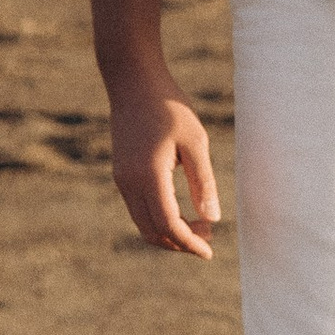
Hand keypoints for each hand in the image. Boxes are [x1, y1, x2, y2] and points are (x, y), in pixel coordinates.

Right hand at [108, 78, 219, 256]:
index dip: (189, 243)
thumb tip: (213, 219)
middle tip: (210, 237)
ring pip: (143, 223)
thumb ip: (203, 182)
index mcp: (148, 175)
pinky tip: (183, 210)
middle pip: (152, 231)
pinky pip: (139, 209)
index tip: (209, 252)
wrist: (134, 82)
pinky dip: (160, 218)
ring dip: (170, 232)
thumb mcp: (195, 141)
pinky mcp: (121, 175)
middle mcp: (129, 183)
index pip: (168, 224)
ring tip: (201, 225)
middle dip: (180, 242)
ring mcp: (121, 180)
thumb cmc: (169, 107)